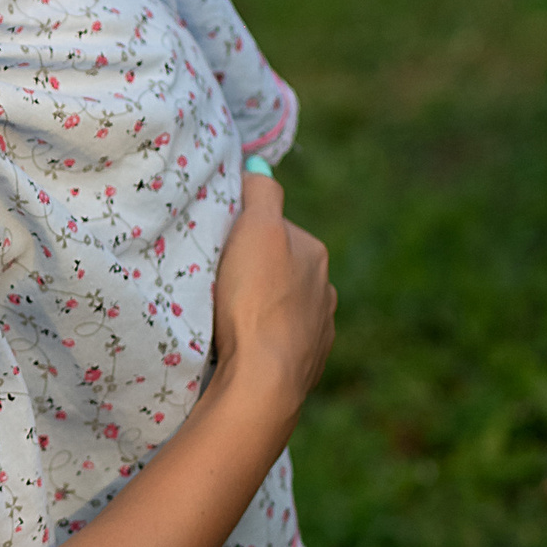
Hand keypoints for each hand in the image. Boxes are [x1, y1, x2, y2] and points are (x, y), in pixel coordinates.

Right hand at [210, 171, 334, 414]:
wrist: (262, 381)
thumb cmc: (254, 299)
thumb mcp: (254, 228)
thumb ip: (260, 193)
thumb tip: (259, 166)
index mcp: (315, 253)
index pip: (275, 229)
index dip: (244, 235)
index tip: (220, 249)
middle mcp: (327, 290)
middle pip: (281, 270)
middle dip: (256, 275)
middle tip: (219, 285)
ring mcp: (320, 332)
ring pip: (284, 309)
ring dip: (261, 310)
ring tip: (227, 321)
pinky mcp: (307, 368)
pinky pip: (282, 345)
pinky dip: (264, 342)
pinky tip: (242, 349)